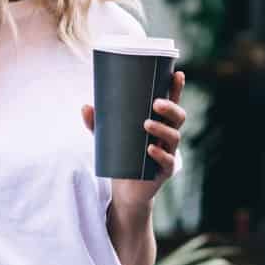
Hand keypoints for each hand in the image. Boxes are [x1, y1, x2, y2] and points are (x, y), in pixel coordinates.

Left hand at [82, 70, 186, 211]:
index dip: (177, 89)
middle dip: (171, 108)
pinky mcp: (164, 172)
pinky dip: (159, 154)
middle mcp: (168, 137)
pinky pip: (167, 161)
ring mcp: (168, 154)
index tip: (177, 73)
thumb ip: (98, 123)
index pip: (172, 103)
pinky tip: (150, 149)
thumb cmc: (122, 158)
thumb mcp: (108, 139)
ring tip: (146, 124)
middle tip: (156, 103)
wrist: (126, 192)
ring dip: (162, 128)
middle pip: (178, 118)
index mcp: (160, 124)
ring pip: (174, 137)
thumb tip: (85, 106)